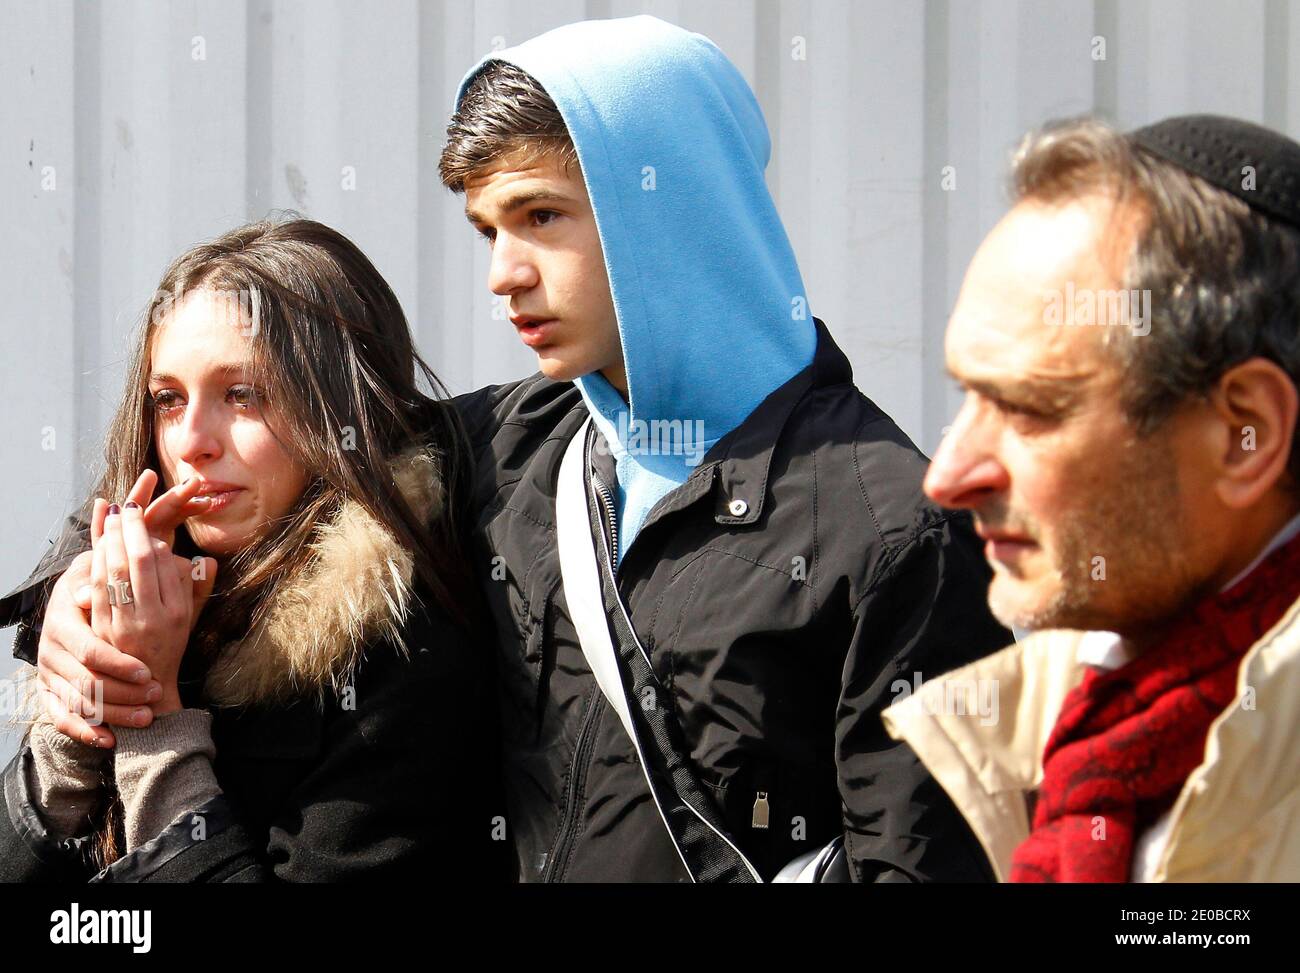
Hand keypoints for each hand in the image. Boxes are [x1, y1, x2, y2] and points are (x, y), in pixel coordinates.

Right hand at [36, 548, 160, 748]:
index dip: (119, 665)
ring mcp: (47, 673)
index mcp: (61, 623)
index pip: (90, 651)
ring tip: (146, 718)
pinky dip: (84, 732)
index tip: (148, 674)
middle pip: (86, 683)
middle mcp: (50, 651)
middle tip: (155, 696)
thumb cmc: (94, 587)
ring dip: (113, 714)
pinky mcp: (47, 691)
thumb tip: (90, 593)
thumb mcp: (95, 576)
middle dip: (122, 694)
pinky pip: (61, 719)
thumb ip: (100, 583)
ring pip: (78, 704)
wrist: (69, 602)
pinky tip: (110, 740)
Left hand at [90, 497, 216, 714]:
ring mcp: (126, 624)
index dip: (149, 535)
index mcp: (176, 611)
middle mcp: (153, 617)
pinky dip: (96, 565)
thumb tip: (208, 560)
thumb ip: (199, 587)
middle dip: (129, 529)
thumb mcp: (192, 617)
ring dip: (110, 541)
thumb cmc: (171, 645)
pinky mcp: (104, 630)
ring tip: (109, 519)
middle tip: (125, 507)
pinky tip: (96, 548)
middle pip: (137, 562)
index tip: (142, 517)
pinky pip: (99, 590)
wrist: (145, 688)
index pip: (161, 563)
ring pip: (114, 573)